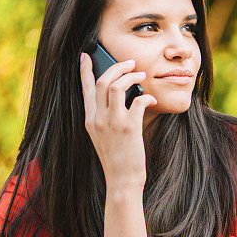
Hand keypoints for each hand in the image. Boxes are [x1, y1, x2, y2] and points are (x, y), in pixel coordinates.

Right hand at [79, 52, 156, 190]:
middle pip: (101, 81)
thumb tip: (121, 96)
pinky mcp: (129, 127)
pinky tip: (151, 101)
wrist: (122, 181)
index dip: (86, 70)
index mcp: (90, 120)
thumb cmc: (117, 160)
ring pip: (116, 86)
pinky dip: (146, 97)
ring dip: (130, 77)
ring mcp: (112, 123)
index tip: (86, 56)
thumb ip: (106, 118)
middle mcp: (98, 119)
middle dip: (117, 67)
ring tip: (141, 75)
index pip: (85, 89)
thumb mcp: (103, 137)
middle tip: (130, 63)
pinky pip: (137, 101)